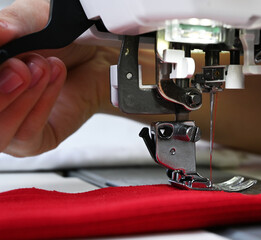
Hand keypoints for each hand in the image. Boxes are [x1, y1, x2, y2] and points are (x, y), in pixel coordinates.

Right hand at [0, 0, 118, 156]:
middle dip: (2, 90)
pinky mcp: (34, 142)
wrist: (97, 58)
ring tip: (45, 69)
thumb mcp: (33, 21)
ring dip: (25, 96)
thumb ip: (11, 25)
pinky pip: (28, 133)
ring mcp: (8, 127)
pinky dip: (42, 104)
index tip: (3, 53)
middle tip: (23, 67)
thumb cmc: (63, 42)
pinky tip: (55, 81)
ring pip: (1, 130)